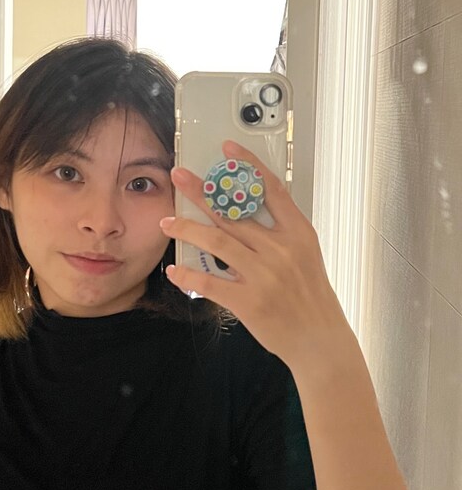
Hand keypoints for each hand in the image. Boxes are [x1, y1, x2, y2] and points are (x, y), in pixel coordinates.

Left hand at [160, 139, 354, 369]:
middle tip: (178, 176)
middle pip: (234, 213)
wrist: (320, 340)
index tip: (228, 149)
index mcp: (299, 234)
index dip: (249, 166)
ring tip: (168, 222)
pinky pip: (209, 282)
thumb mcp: (305, 255)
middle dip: (202, 192)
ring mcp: (264, 275)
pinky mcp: (248, 301)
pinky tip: (174, 269)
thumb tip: (244, 211)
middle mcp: (281, 250)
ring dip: (187, 229)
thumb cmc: (311, 295)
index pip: (271, 189)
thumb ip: (279, 232)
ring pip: (217, 241)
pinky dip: (188, 275)